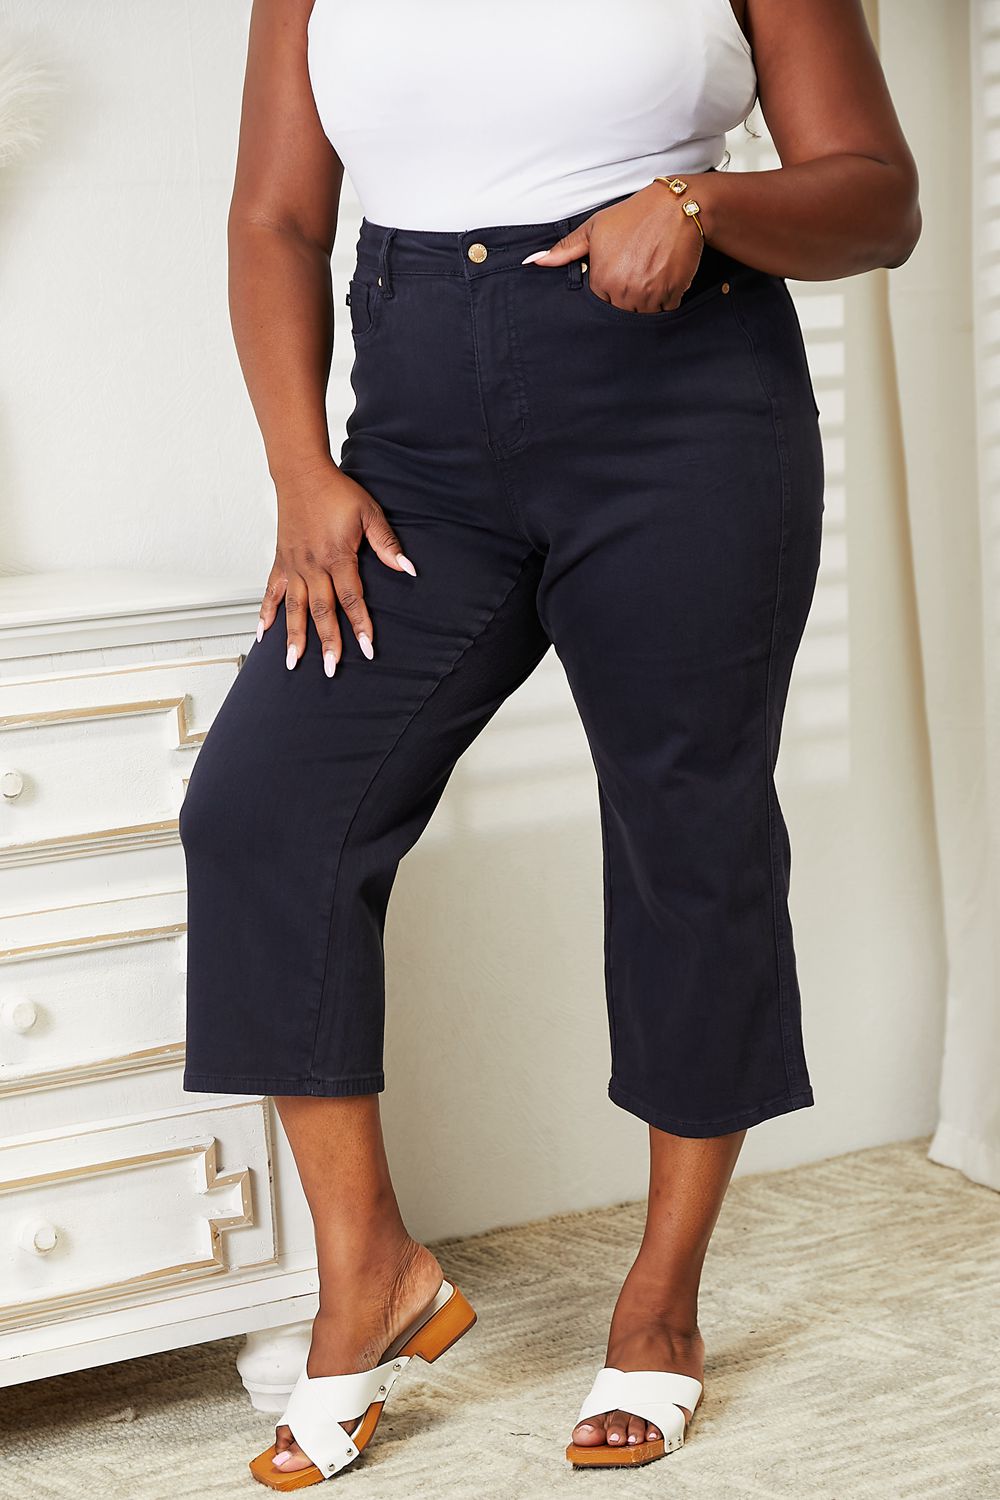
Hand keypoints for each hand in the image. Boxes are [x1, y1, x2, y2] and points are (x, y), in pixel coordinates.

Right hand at [257, 459, 415, 676]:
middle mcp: (312, 565)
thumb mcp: (370, 514)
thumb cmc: (336, 492)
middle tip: (331, 668)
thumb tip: (408, 568)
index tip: (367, 648)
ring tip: (294, 662)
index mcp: (337, 556)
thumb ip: (387, 544)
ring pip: (294, 608)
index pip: (351, 598)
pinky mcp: (281, 561)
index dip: (360, 625)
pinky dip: (266, 614)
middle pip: (322, 611)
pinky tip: (263, 635)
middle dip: (328, 642)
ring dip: (294, 637)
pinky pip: (271, 592)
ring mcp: (294, 565)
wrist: (302, 473)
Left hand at [523, 183, 704, 312]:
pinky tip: (664, 279)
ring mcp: (649, 295)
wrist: (678, 207)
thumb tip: (535, 261)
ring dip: (645, 303)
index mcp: (603, 278)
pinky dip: (665, 302)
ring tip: (650, 277)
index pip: (599, 303)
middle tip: (636, 275)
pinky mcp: (672, 294)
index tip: (619, 275)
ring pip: (642, 316)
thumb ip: (566, 249)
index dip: (609, 291)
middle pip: (620, 312)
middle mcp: (624, 291)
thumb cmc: (634, 216)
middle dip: (626, 299)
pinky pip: (665, 312)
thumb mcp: (595, 228)